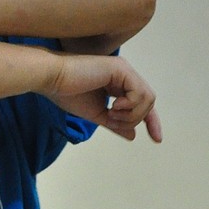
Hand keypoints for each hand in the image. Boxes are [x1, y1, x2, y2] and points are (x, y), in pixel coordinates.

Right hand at [47, 52, 161, 141]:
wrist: (52, 79)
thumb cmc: (67, 93)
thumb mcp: (96, 114)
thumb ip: (115, 123)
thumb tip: (133, 135)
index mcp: (118, 82)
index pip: (142, 102)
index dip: (151, 121)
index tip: (156, 139)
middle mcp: (124, 74)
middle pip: (148, 102)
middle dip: (134, 118)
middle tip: (111, 119)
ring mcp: (124, 70)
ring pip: (148, 99)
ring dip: (131, 114)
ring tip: (111, 113)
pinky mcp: (120, 69)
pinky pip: (140, 93)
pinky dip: (129, 105)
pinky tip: (112, 106)